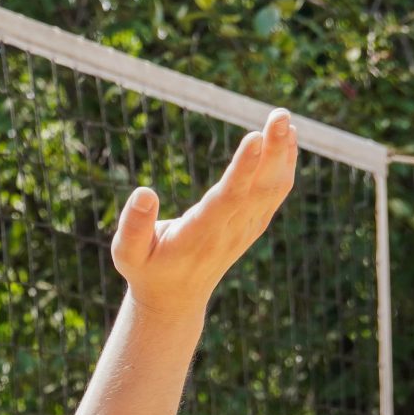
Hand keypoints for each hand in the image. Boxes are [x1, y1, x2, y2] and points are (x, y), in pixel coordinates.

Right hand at [110, 108, 299, 312]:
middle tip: (280, 115)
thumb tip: (144, 192)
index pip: (228, 199)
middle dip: (272, 150)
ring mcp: (246, 228)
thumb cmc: (147, 271)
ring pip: (273, 188)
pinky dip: (285, 164)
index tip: (255, 137)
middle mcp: (230, 231)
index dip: (243, 169)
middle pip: (259, 188)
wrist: (175, 299)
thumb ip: (133, 226)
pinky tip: (287, 139)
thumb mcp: (127, 255)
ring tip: (283, 118)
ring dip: (283, 152)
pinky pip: (275, 192)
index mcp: (199, 235)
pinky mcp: (253, 224)